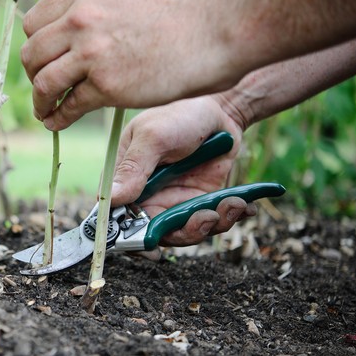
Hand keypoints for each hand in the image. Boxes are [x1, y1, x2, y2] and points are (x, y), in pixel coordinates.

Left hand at [21, 0, 239, 130]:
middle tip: (43, 88)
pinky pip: (69, 106)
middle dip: (33, 75)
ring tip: (45, 112)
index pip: (34, 22)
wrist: (213, 30)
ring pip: (43, 83)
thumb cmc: (179, 11)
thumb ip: (96, 4)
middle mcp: (80, 21)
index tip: (43, 59)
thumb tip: (78, 17)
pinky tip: (58, 123)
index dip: (36, 44)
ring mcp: (91, 54)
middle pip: (32, 55)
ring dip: (40, 102)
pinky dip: (58, 118)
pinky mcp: (107, 86)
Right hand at [112, 95, 254, 248]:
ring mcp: (172, 201)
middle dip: (183, 232)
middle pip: (153, 233)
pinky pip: (209, 223)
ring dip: (210, 225)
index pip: (115, 217)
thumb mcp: (153, 137)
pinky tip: (243, 205)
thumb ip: (133, 167)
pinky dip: (228, 218)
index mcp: (124, 179)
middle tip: (206, 218)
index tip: (151, 245)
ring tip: (230, 204)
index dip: (128, 237)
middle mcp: (145, 196)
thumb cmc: (179, 115)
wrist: (220, 110)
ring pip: (184, 233)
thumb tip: (112, 199)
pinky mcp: (198, 203)